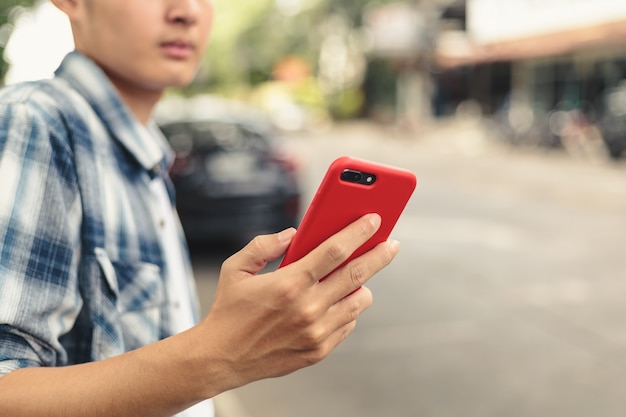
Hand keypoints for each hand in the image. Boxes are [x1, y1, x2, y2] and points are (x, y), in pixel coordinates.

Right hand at [197, 213, 399, 389]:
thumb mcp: (235, 268)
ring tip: (356, 276)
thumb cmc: (228, 310)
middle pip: (357, 275)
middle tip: (392, 244)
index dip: (358, 232)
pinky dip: (348, 309)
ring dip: (362, 285)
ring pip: (358, 302)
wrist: (221, 357)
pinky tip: (336, 301)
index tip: (375, 220)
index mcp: (289, 283)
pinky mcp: (318, 350)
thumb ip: (264, 245)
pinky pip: (348, 324)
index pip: (335, 251)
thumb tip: (293, 234)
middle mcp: (307, 308)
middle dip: (379, 255)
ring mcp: (316, 332)